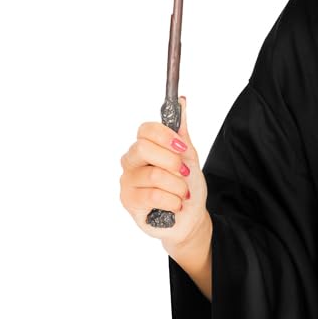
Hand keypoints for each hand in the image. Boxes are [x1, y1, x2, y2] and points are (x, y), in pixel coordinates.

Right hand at [118, 95, 210, 254]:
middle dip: (172, 162)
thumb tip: (182, 101)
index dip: (166, 136)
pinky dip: (172, 201)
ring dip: (177, 186)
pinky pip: (152, 195)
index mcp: (144, 146)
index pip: (145, 129)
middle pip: (144, 148)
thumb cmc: (186, 186)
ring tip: (182, 194)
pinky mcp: (128, 200)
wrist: (190, 217)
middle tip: (184, 173)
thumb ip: (181, 131)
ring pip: (153, 174)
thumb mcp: (188, 156)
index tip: (183, 148)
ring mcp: (127, 180)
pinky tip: (175, 205)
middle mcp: (131, 160)